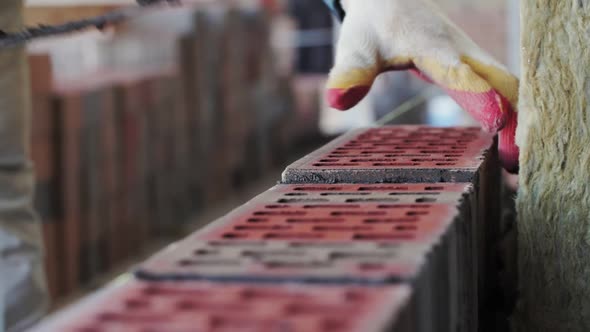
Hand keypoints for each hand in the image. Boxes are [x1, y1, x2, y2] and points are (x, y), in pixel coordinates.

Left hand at [326, 0, 518, 172]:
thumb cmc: (372, 25)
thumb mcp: (356, 47)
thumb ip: (350, 73)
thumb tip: (338, 101)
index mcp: (434, 47)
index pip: (460, 73)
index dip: (479, 95)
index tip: (497, 121)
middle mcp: (462, 51)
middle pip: (501, 81)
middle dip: (513, 117)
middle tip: (515, 160)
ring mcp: (472, 57)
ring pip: (507, 85)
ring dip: (517, 119)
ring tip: (516, 162)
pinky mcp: (474, 65)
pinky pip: (501, 88)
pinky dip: (511, 112)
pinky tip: (510, 142)